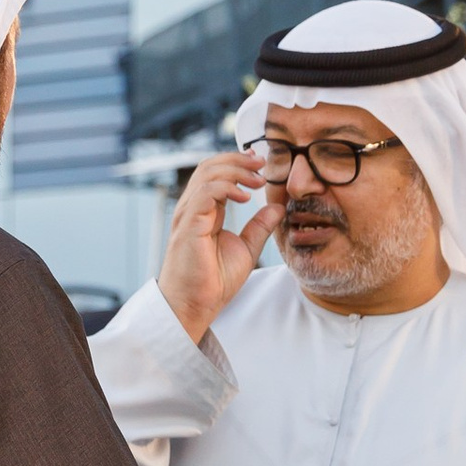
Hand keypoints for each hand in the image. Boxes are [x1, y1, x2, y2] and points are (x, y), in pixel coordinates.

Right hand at [159, 152, 274, 342]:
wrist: (195, 305)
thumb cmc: (213, 282)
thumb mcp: (246, 249)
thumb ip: (260, 226)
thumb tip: (277, 207)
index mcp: (205, 211)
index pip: (216, 174)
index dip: (238, 164)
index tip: (262, 164)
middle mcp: (193, 208)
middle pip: (210, 166)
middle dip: (238, 160)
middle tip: (263, 162)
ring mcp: (188, 214)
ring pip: (207, 173)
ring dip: (236, 170)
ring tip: (258, 180)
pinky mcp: (189, 224)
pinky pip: (206, 192)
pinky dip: (227, 187)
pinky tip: (246, 197)